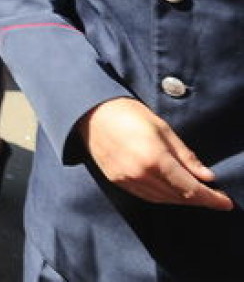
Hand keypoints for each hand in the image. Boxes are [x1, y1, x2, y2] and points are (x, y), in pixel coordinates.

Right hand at [76, 97, 232, 209]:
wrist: (89, 112)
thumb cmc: (127, 113)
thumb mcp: (162, 128)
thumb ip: (185, 155)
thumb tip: (207, 176)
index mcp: (155, 159)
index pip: (190, 188)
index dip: (211, 198)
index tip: (226, 203)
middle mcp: (140, 175)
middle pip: (178, 197)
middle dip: (199, 199)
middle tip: (215, 198)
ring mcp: (127, 180)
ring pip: (162, 199)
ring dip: (181, 199)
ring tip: (195, 194)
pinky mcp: (117, 181)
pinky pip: (146, 196)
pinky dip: (162, 197)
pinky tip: (171, 191)